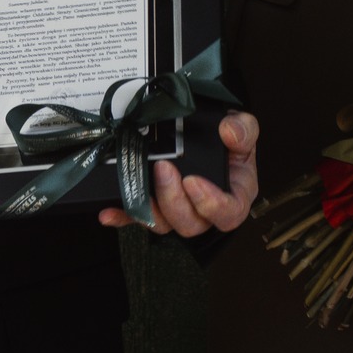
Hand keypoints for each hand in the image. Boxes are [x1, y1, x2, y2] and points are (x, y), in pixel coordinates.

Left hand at [100, 112, 259, 235]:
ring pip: (164, 224)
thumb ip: (244, 129)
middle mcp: (204, 208)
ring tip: (139, 181)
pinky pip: (137, 216)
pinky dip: (123, 216)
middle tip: (163, 169)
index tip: (193, 182)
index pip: (229, 213)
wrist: (207, 131)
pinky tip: (108, 212)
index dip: (211, 205)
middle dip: (173, 200)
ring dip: (149, 209)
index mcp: (234, 195)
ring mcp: (177, 207)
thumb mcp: (243, 128)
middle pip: (191, 224)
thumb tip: (229, 132)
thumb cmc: (227, 137)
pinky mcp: (154, 204)